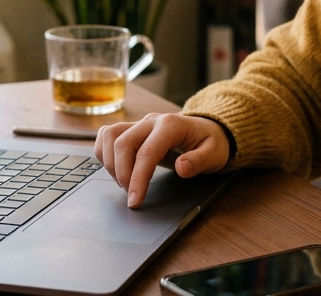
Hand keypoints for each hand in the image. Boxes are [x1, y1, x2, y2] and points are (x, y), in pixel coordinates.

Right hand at [95, 113, 230, 207]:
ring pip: (109, 136)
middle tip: (132, 196)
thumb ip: (199, 161)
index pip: (147, 152)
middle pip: (122, 143)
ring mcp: (139, 123)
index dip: (137, 178)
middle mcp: (151, 120)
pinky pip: (107, 136)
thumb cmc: (210, 143)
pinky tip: (117, 170)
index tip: (135, 200)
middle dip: (122, 174)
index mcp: (171, 125)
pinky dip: (105, 154)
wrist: (207, 131)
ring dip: (111, 163)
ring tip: (125, 183)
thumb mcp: (214, 154)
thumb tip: (181, 168)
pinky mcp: (131, 128)